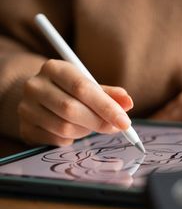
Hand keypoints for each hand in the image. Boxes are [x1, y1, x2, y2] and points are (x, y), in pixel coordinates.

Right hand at [18, 59, 132, 145]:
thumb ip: (108, 94)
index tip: (124, 121)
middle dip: (99, 122)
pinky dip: (72, 139)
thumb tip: (127, 103)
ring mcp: (26, 108)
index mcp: (53, 68)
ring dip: (86, 131)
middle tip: (115, 128)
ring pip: (64, 128)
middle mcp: (35, 86)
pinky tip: (74, 130)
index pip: (82, 88)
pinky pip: (57, 140)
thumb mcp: (88, 85)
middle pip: (71, 109)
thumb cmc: (68, 90)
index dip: (106, 106)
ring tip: (90, 125)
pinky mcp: (25, 128)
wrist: (37, 97)